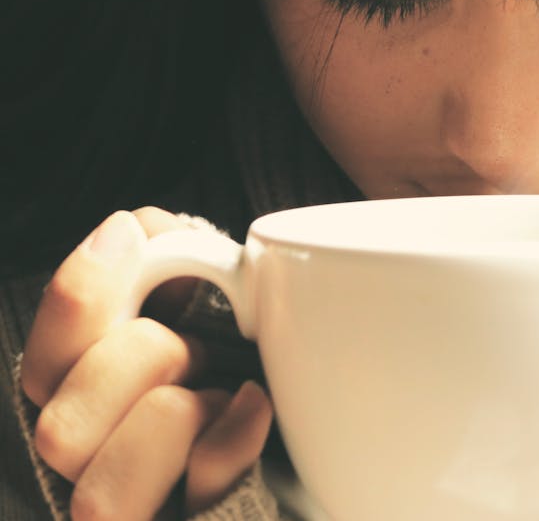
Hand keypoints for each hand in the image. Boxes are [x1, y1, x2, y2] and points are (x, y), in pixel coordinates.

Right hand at [20, 208, 272, 520]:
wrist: (312, 428)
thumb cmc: (248, 359)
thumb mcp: (208, 297)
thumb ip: (165, 259)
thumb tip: (131, 231)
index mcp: (84, 403)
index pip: (42, 368)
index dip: (76, 296)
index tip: (126, 235)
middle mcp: (96, 469)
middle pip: (61, 434)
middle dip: (142, 362)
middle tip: (198, 343)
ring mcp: (142, 514)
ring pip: (102, 496)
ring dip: (177, 415)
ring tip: (225, 389)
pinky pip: (200, 493)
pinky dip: (230, 441)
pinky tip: (255, 406)